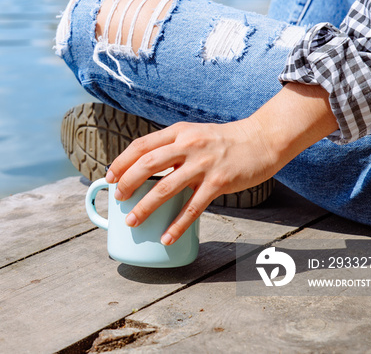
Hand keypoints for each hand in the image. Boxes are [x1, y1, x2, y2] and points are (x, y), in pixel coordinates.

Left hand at [105, 83, 338, 244]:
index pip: (141, 145)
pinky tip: (166, 237)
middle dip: (127, 182)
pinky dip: (177, 225)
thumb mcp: (194, 134)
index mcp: (179, 132)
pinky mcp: (219, 182)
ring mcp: (203, 164)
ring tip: (132, 220)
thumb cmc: (223, 141)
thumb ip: (172, 147)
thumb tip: (144, 167)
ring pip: (165, 188)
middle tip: (117, 198)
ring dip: (145, 206)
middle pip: (147, 164)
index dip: (122, 161)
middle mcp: (188, 145)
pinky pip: (193, 208)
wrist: (261, 140)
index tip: (109, 176)